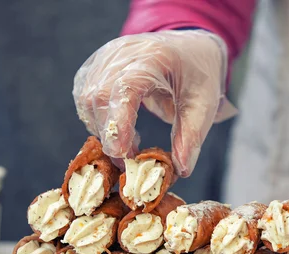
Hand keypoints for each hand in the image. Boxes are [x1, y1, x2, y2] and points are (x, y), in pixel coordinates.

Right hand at [73, 30, 236, 176]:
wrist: (189, 49)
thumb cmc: (198, 75)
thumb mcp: (204, 105)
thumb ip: (191, 137)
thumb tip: (181, 169)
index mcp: (155, 56)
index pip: (126, 87)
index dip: (120, 122)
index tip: (123, 152)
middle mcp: (123, 52)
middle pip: (99, 95)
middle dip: (110, 134)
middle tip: (129, 162)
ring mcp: (106, 56)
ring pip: (86, 99)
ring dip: (103, 130)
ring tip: (130, 144)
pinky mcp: (96, 65)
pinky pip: (84, 96)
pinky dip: (96, 120)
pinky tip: (120, 129)